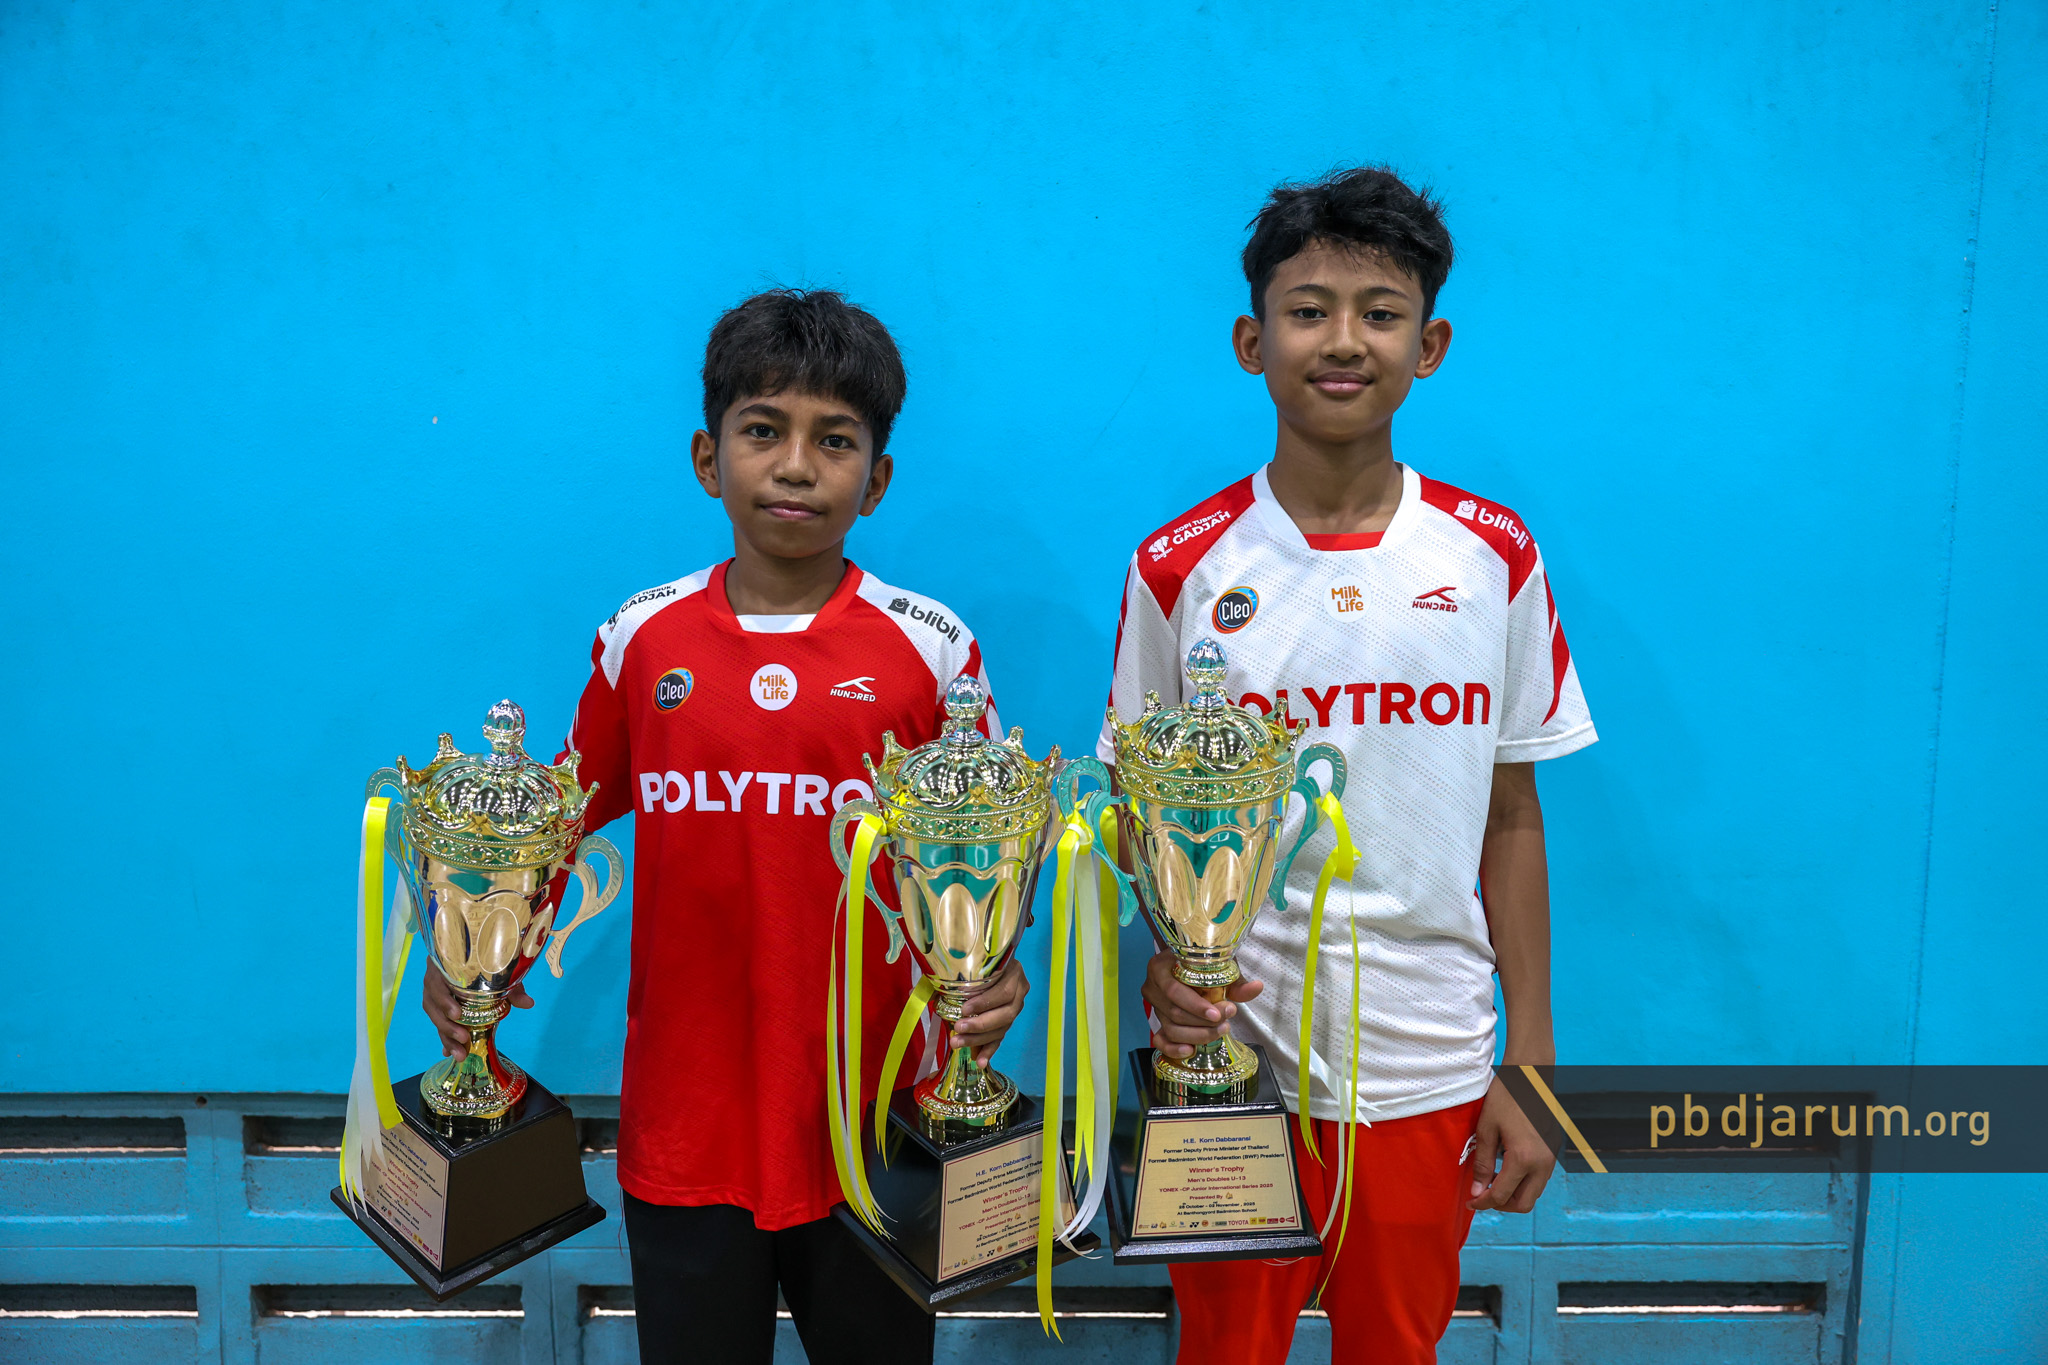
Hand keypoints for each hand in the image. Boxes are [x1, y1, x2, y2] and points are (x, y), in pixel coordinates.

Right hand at [421, 968, 531, 1057]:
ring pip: (434, 1016)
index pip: (436, 981)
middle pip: (432, 1003)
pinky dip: (444, 1038)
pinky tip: (448, 1052)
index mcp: (445, 963)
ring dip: (446, 1036)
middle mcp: (435, 978)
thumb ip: (512, 987)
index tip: (457, 1014)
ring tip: (460, 1053)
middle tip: (463, 1039)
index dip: (444, 999)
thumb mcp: (502, 972)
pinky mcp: (438, 1006)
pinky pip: (438, 1023)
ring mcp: (434, 993)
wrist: (481, 953)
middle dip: (447, 1025)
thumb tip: (528, 1003)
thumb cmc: (488, 961)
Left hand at [952, 959, 1028, 1064]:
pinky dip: (988, 1051)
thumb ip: (948, 977)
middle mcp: (1019, 989)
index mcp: (1012, 971)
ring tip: (958, 1043)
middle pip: (1006, 1013)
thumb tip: (915, 992)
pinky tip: (979, 1062)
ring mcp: (1015, 1007)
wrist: (986, 964)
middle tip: (959, 1028)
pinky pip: (1000, 1038)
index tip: (964, 1009)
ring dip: (979, 1039)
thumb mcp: (965, 965)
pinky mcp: (1007, 1022)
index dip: (985, 1003)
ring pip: (1002, 1028)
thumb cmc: (973, 963)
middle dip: (980, 1024)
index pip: (1004, 991)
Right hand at [1140, 950, 1262, 1059]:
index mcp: (1160, 967)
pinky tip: (1190, 1051)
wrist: (1191, 963)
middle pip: (1174, 1013)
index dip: (1195, 1006)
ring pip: (1171, 1029)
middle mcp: (1153, 987)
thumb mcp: (1220, 964)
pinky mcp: (1158, 1022)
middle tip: (1226, 1022)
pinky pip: (1161, 1040)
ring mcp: (1154, 1007)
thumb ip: (1236, 980)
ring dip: (1197, 1035)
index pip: (1174, 991)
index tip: (1218, 1014)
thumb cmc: (1204, 961)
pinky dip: (1173, 1048)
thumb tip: (1257, 988)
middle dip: (1203, 1022)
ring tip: (1220, 1031)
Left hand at [1466, 1074, 1554, 1212]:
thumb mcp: (1486, 1129)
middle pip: (1523, 1204)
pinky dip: (1523, 1182)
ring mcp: (1551, 1159)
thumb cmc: (1506, 1097)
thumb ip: (1481, 1163)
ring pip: (1533, 1193)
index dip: (1483, 1203)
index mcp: (1523, 1159)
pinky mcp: (1552, 1153)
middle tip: (1482, 1194)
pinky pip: (1539, 1179)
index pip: (1501, 1196)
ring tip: (1491, 1180)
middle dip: (1501, 1205)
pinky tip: (1505, 1168)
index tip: (1471, 1201)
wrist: (1531, 1076)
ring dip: (1513, 1194)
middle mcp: (1542, 1164)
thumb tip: (1477, 1190)